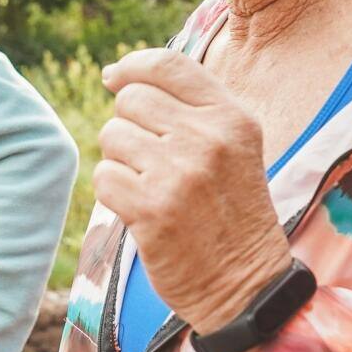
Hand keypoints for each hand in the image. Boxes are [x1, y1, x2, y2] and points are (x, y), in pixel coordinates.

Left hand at [95, 49, 292, 334]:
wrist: (247, 286)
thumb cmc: (231, 213)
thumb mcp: (233, 148)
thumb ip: (190, 107)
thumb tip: (115, 75)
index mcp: (232, 117)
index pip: (168, 64)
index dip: (132, 66)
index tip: (114, 78)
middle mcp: (208, 139)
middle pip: (131, 100)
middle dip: (128, 126)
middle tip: (149, 161)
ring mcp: (180, 174)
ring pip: (112, 137)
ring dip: (120, 162)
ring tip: (151, 187)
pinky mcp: (153, 210)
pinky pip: (104, 177)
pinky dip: (114, 194)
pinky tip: (141, 211)